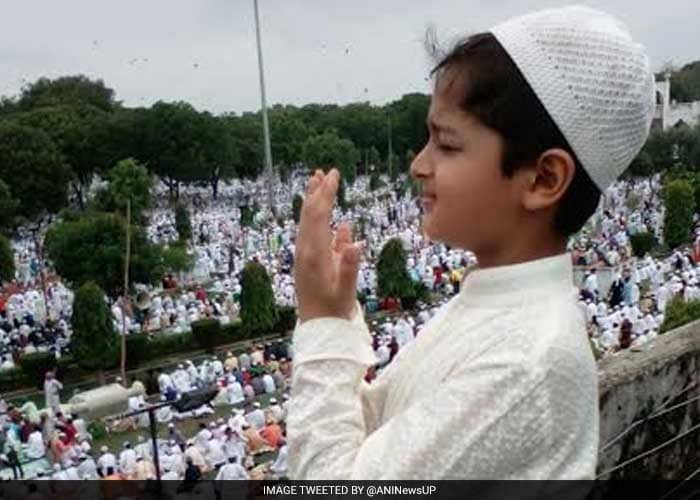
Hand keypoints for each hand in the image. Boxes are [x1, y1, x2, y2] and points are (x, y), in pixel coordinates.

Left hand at [294, 169, 362, 322]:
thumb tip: (355, 242)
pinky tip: (334, 221)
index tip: (334, 175)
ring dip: (313, 202)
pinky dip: (319, 222)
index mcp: (314, 254)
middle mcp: (306, 251)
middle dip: (317, 192)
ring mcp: (305, 256)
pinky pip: (313, 236)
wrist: (318, 330)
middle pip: (309, 214)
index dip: (326, 193)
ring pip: (307, 223)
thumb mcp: (345, 291)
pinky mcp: (309, 263)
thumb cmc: (333, 311)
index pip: (319, 216)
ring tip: (317, 183)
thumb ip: (349, 267)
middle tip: (323, 171)